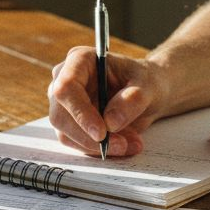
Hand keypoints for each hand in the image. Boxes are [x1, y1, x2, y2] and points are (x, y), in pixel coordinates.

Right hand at [47, 46, 167, 156]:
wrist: (147, 94)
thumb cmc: (145, 81)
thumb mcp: (148, 86)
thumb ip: (132, 100)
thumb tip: (111, 122)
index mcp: (80, 60)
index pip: (67, 87)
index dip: (80, 112)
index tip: (101, 133)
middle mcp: (65, 79)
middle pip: (61, 115)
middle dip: (90, 137)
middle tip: (122, 145)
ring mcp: (65, 103)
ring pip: (66, 134)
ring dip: (97, 146)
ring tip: (129, 144)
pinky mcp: (70, 122)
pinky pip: (76, 143)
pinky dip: (98, 150)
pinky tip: (123, 145)